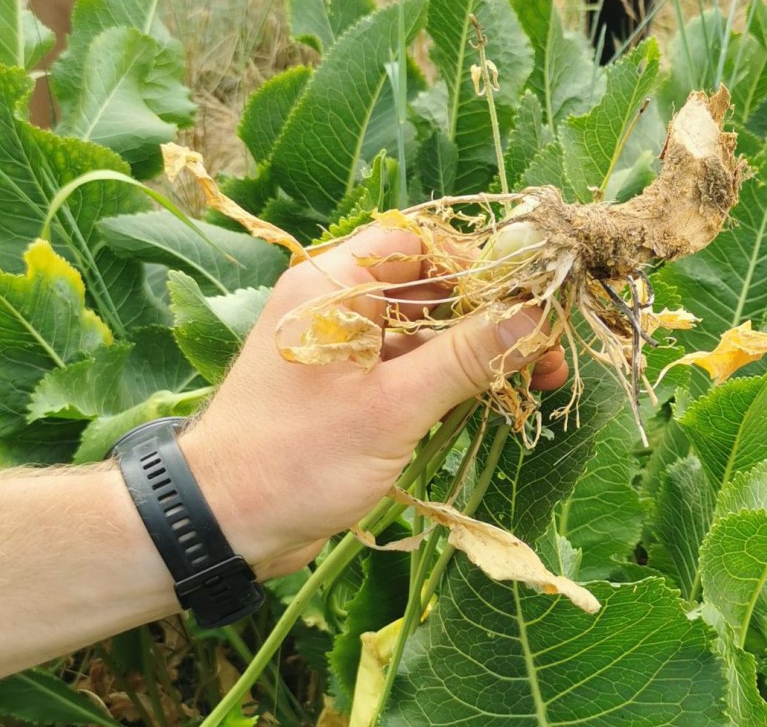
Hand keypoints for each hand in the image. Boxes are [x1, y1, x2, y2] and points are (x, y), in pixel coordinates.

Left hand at [182, 224, 567, 576]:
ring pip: (428, 329)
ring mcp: (346, 347)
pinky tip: (498, 396)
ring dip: (480, 350)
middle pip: (431, 286)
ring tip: (542, 374)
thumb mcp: (392, 406)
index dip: (476, 260)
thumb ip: (466, 357)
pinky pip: (412, 365)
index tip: (529, 289)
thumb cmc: (295, 457)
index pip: (417, 241)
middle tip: (548, 341)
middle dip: (492, 313)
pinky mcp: (350, 387)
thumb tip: (534, 314)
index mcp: (334, 283)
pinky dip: (452, 378)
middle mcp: (338, 303)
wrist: (219, 526)